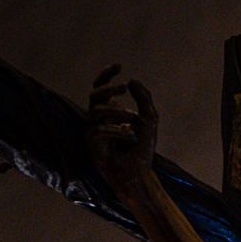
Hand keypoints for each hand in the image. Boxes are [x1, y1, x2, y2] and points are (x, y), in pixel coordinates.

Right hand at [87, 65, 158, 196]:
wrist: (138, 175)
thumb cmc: (142, 150)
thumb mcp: (148, 120)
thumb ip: (143, 99)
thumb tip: (132, 80)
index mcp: (109, 113)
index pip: (101, 88)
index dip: (106, 75)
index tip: (119, 66)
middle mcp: (98, 120)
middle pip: (95, 95)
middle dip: (109, 88)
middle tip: (124, 87)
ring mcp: (92, 132)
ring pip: (97, 111)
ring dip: (119, 112)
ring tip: (134, 120)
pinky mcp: (91, 146)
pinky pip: (99, 130)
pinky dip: (117, 131)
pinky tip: (131, 136)